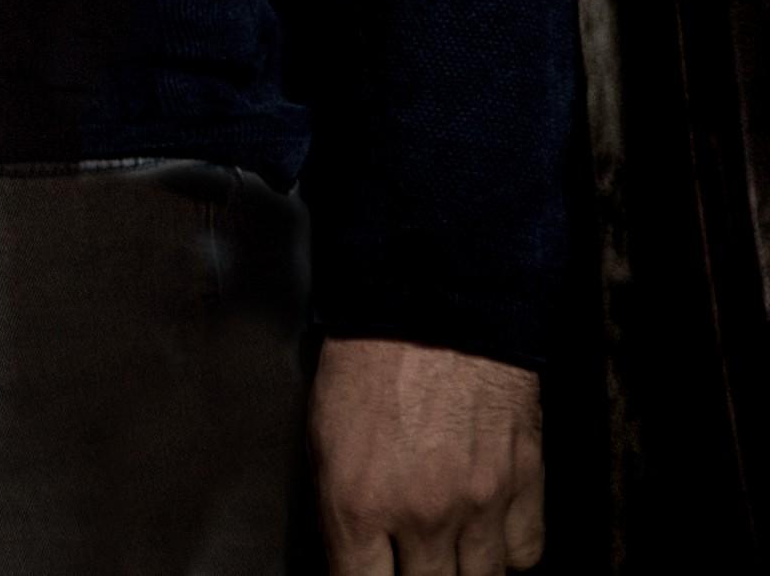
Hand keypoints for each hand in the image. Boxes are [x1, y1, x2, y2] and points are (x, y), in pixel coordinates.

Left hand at [313, 339, 543, 574]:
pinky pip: (524, 554)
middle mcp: (422, 515)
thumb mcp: (324, 434)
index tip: (364, 574)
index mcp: (358, 502)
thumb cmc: (367, 357)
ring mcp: (480, 505)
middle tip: (409, 560)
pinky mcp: (525, 485)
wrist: (435, 302)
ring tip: (445, 553)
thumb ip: (342, 507)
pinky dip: (507, 552)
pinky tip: (487, 536)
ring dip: (461, 570)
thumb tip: (353, 550)